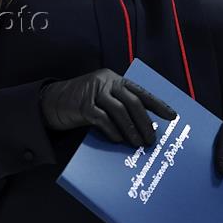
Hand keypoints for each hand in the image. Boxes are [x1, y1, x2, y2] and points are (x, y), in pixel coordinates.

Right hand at [39, 69, 176, 147]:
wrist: (51, 102)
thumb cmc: (82, 103)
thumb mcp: (103, 99)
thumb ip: (120, 105)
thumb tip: (144, 125)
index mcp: (114, 79)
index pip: (140, 91)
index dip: (158, 104)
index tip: (172, 116)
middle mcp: (105, 81)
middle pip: (132, 101)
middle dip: (145, 122)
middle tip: (152, 139)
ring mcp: (93, 92)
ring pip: (119, 110)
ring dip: (132, 129)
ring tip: (138, 144)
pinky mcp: (82, 105)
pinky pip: (102, 119)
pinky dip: (113, 130)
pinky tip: (118, 140)